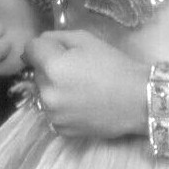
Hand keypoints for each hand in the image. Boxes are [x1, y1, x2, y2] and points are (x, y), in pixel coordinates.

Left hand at [24, 29, 146, 138]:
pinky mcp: (61, 129)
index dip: (42, 46)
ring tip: (80, 88)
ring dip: (54, 87)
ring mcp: (52, 114)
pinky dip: (61, 106)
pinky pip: (52, 111)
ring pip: (43, 93)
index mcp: (52, 67)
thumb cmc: (114, 65)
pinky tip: (81, 103)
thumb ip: (56, 38)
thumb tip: (39, 45)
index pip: (30, 49)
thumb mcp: (85, 40)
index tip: (56, 49)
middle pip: (37, 72)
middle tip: (75, 68)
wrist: (138, 100)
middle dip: (49, 67)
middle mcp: (46, 93)